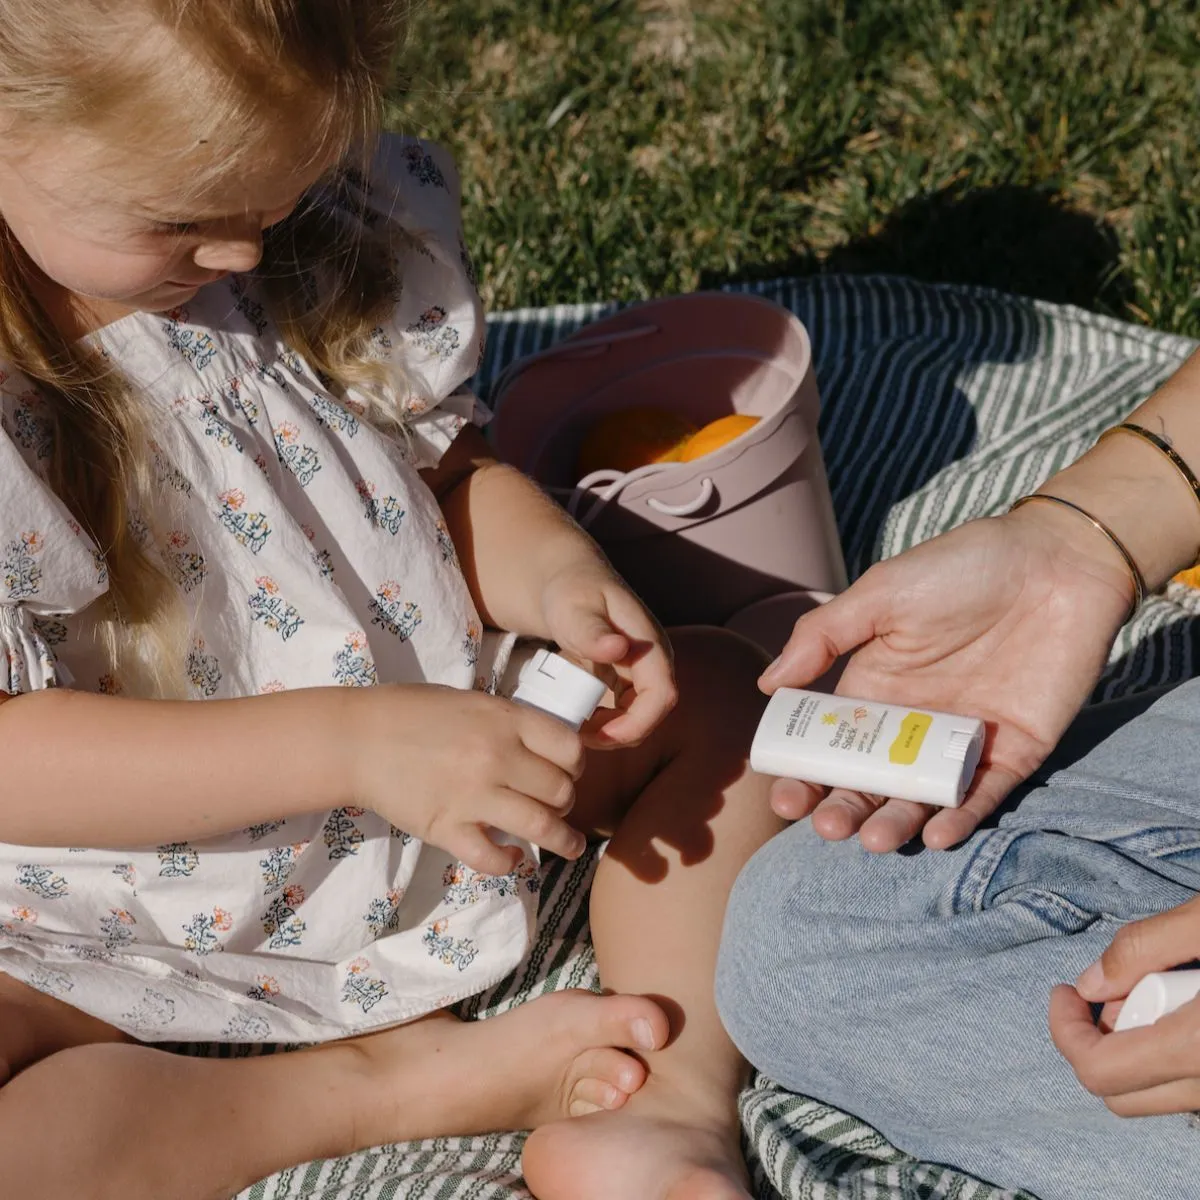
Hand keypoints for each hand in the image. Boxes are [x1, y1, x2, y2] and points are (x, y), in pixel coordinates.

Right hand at [349, 683, 587, 874]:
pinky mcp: (447, 828)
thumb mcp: (471, 702)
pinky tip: (513, 857)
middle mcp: (495, 757)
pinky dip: (509, 863)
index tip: (570, 772)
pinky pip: (492, 858)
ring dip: (564, 840)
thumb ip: (509, 723)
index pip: (570, 748)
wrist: (358, 739)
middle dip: (566, 802)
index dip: (577, 764)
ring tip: (571, 846)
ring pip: (541, 827)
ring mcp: (472, 795)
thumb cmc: (413, 713)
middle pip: (560, 790)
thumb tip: (547, 746)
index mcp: (504, 719)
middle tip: (558, 806)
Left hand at [538, 558, 676, 747]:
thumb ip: (591, 630)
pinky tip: (573, 716)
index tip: (600, 735)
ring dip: (608, 731)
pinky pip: (619, 713)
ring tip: (572, 728)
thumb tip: (618, 649)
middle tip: (577, 736)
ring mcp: (639, 673)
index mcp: (649, 645)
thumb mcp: (574, 607)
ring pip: (635, 718)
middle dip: (618, 734)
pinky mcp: (624, 681)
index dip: (637, 723)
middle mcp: (652, 662)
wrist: (567, 581)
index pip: (661, 696)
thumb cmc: (570, 590)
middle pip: (650, 715)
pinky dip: (599, 722)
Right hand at [759, 505, 1132, 850]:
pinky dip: (960, 817)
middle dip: (844, 809)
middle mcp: (913, 724)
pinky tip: (936, 835)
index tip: (785, 796)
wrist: (1057, 560)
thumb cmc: (962, 567)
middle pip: (870, 782)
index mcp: (874, 689)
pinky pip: (984, 794)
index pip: (831, 745)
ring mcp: (962, 741)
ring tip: (874, 841)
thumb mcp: (881, 594)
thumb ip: (823, 637)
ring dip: (896, 824)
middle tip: (827, 827)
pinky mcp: (1016, 751)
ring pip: (921, 797)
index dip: (805, 774)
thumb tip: (766, 684)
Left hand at [1050, 896, 1199, 1114]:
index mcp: (1197, 1050)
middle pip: (1119, 1094)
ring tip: (1163, 988)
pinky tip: (1186, 1005)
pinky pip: (1186, 1084)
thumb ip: (1143, 948)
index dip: (1065, 1029)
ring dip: (1138, 1046)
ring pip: (1156, 1092)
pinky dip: (1171, 1051)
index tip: (1063, 991)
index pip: (1098, 1071)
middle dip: (1098, 1040)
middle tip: (1110, 989)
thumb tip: (1090, 984)